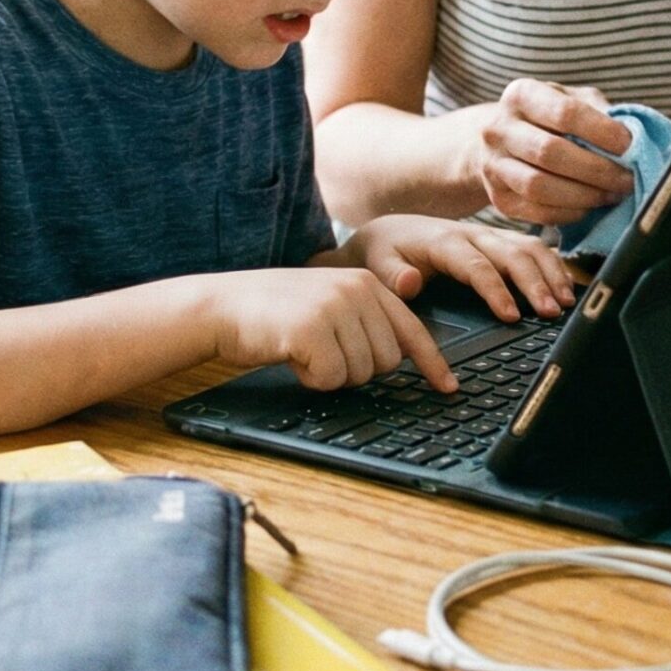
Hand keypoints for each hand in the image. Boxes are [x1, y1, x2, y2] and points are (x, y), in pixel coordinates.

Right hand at [197, 268, 456, 391]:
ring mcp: (336, 307)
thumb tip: (398, 358)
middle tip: (321, 351)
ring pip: (360, 373)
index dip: (432, 364)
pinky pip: (331, 378)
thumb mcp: (328, 305)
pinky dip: (311, 378)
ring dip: (331, 374)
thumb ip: (363, 321)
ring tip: (303, 348)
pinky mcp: (314, 328)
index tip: (449, 387)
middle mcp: (358, 289)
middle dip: (356, 369)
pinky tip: (291, 355)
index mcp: (367, 283)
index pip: (412, 330)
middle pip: (387, 362)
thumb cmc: (274, 313)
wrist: (222, 306)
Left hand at [342, 214, 577, 322]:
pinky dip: (552, 265)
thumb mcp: (376, 264)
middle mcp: (472, 234)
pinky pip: (532, 248)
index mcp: (443, 241)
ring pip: (529, 246)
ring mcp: (488, 235)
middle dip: (536, 283)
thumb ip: (392, 275)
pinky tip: (565, 288)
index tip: (513, 316)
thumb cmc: (384, 252)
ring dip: (551, 272)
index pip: (477, 265)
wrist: (389, 230)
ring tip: (566, 303)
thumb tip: (412, 283)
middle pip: (512, 253)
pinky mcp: (498, 240)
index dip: (497, 290)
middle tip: (553, 313)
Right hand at [462, 78, 635, 225]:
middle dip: (597, 169)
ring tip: (612, 194)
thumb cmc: (547, 118)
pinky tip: (589, 207)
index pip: (565, 113)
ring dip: (584, 195)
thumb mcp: (570, 99)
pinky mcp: (498, 198)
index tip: (631, 145)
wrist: (499, 142)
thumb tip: (635, 138)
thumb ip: (599, 111)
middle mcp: (499, 128)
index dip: (602, 132)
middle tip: (628, 179)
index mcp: (521, 95)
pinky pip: (536, 212)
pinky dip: (570, 213)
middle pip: (550, 152)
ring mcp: (493, 165)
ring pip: (539, 186)